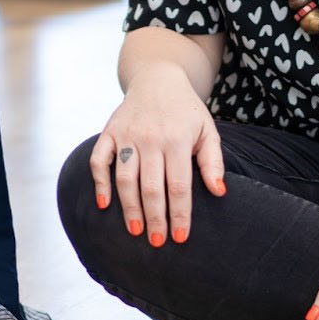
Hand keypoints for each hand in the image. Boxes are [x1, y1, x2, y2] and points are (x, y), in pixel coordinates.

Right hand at [88, 66, 225, 247]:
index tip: (180, 238)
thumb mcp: (207, 130)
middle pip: (151, 187)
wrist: (157, 78)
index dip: (180, 214)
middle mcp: (151, 137)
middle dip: (154, 218)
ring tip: (135, 231)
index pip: (179, 185)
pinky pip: (99, 160)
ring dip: (129, 208)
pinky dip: (100, 182)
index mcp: (178, 139)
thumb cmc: (186, 111)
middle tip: (157, 242)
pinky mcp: (109, 132)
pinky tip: (104, 204)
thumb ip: (213, 161)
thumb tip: (219, 192)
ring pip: (125, 178)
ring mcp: (127, 134)